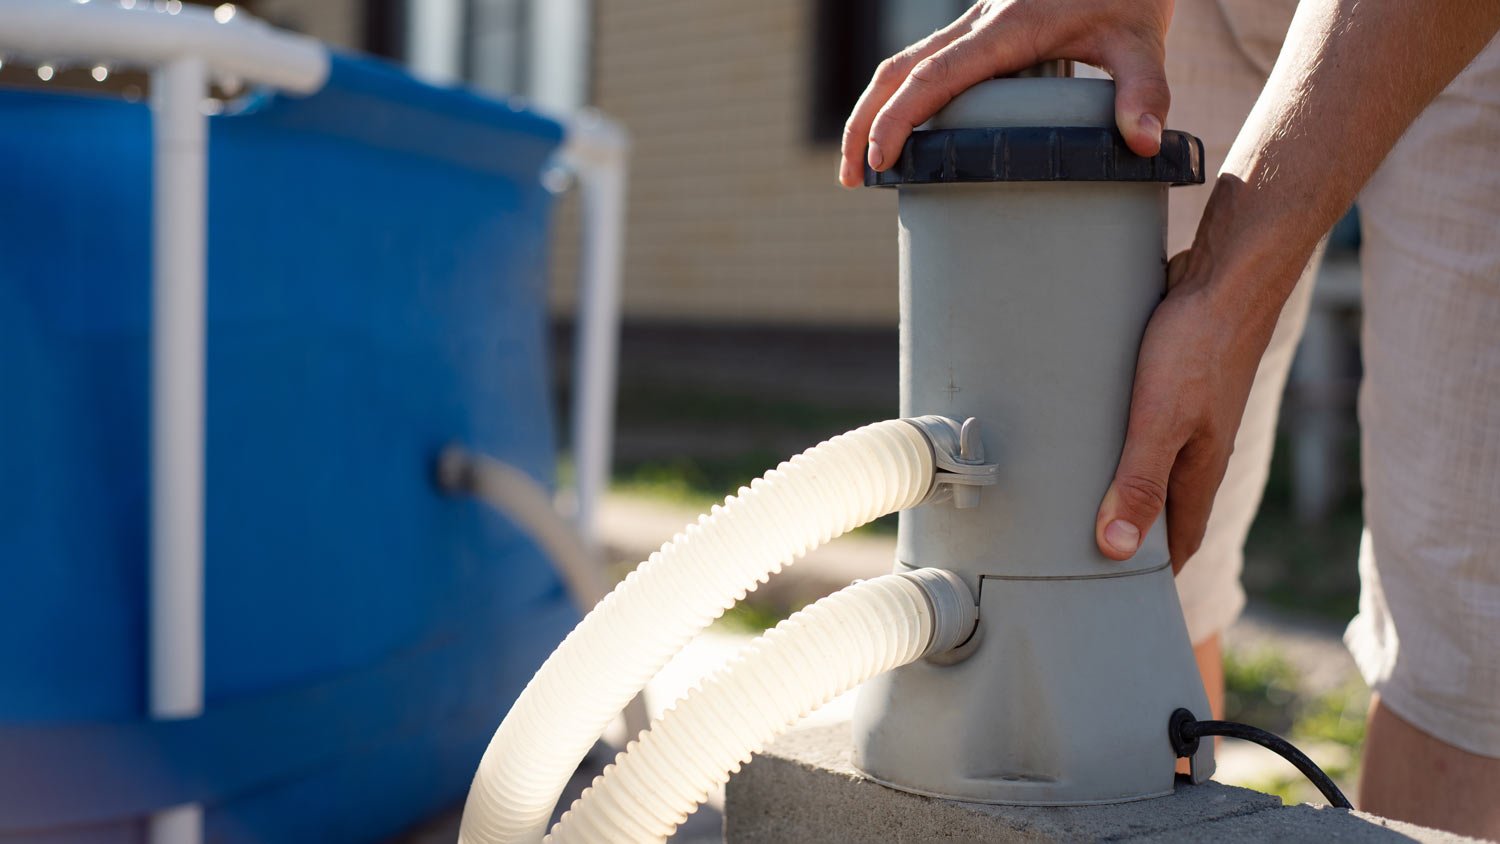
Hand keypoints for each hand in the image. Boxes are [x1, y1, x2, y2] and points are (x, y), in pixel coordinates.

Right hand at [838, 0, 1174, 187]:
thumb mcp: (1144, 39)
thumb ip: (1144, 89)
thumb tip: (1143, 141)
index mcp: (1006, 28)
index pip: (934, 74)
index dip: (899, 117)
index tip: (881, 160)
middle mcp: (979, 23)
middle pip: (897, 70)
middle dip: (864, 122)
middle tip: (850, 178)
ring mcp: (975, 26)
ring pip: (903, 64)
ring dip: (873, 111)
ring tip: (863, 166)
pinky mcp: (982, 33)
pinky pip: (926, 64)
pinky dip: (900, 99)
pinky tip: (904, 133)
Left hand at [1093, 250, 1279, 570]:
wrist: (1227, 276)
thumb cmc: (1197, 346)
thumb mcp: (1161, 420)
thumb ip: (1140, 482)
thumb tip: (1115, 549)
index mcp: (1200, 471)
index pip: (1176, 543)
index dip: (1150, 575)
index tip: (1118, 601)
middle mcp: (1197, 449)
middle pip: (1161, 508)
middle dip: (1129, 534)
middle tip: (1080, 556)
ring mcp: (1186, 416)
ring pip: (1150, 465)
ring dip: (1121, 485)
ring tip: (1071, 502)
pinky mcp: (1170, 383)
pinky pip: (1141, 426)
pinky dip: (1115, 442)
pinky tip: (1083, 436)